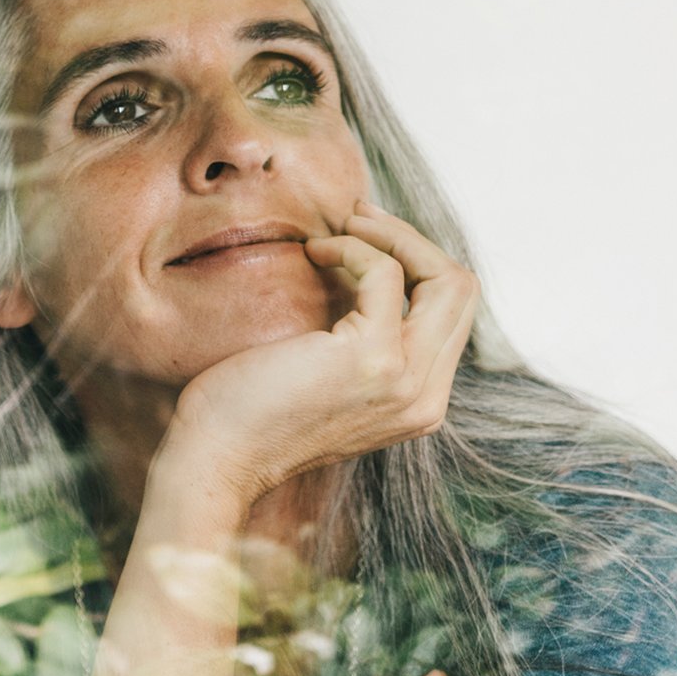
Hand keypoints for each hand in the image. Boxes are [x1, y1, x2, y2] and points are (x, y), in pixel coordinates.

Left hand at [157, 201, 478, 502]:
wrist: (216, 458)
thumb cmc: (249, 414)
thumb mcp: (324, 379)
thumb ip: (360, 345)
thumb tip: (364, 274)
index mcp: (418, 401)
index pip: (449, 315)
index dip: (415, 266)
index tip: (363, 238)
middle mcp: (425, 397)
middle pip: (460, 292)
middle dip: (411, 241)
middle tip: (357, 217)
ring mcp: (405, 380)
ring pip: (444, 278)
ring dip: (390, 236)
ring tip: (341, 227)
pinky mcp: (373, 358)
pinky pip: (386, 274)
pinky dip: (354, 249)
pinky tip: (315, 253)